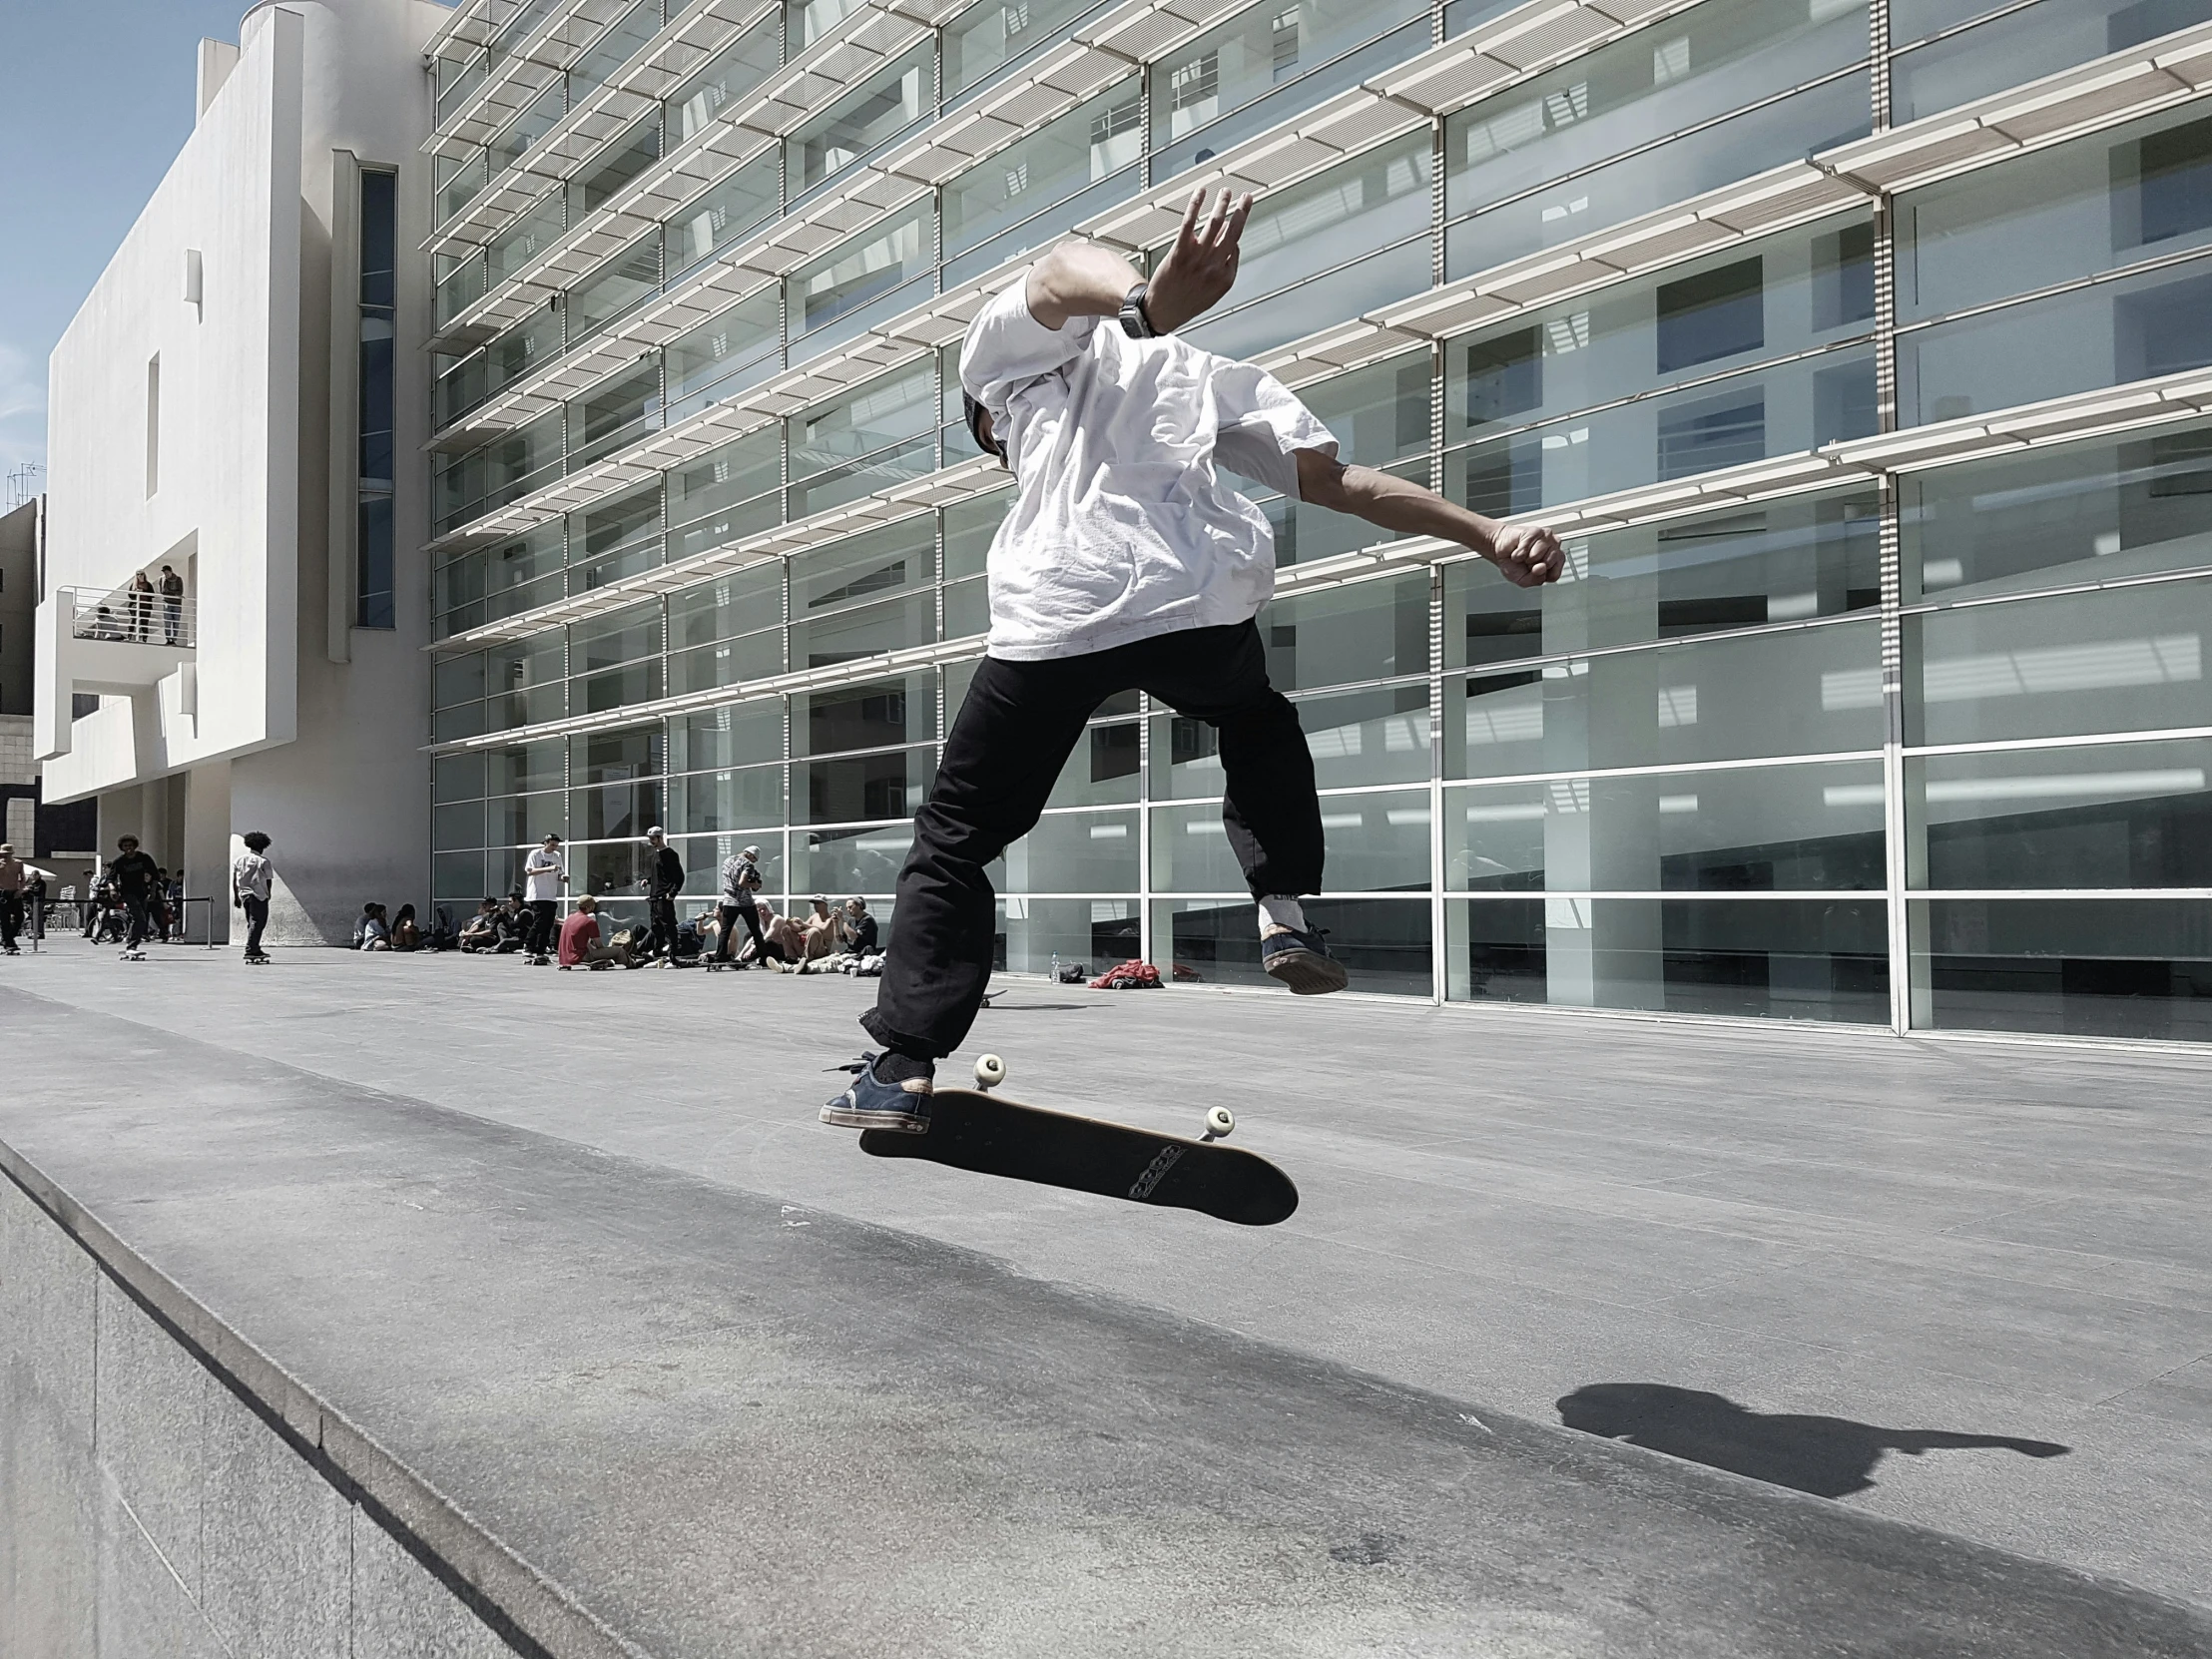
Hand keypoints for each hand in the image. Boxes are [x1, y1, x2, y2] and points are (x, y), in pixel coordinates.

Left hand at [1144, 188, 1253, 331]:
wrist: (1162, 313)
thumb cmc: (1187, 302)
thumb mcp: (1216, 291)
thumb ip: (1228, 267)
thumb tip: (1233, 244)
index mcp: (1224, 276)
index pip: (1235, 245)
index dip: (1237, 228)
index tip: (1241, 212)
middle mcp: (1213, 266)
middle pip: (1232, 231)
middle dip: (1241, 211)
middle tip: (1246, 196)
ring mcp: (1196, 259)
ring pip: (1214, 224)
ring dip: (1222, 204)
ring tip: (1226, 192)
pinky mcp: (1179, 252)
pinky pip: (1189, 224)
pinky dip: (1196, 206)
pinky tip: (1201, 193)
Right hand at [1488, 522, 1565, 588]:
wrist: (1499, 549)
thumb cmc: (1513, 563)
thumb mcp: (1523, 580)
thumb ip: (1536, 579)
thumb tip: (1542, 567)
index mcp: (1556, 561)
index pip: (1555, 574)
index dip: (1541, 575)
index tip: (1533, 571)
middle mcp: (1555, 547)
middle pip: (1548, 563)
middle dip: (1533, 565)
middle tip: (1527, 562)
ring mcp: (1546, 537)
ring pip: (1539, 554)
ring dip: (1526, 558)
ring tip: (1523, 554)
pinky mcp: (1535, 531)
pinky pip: (1527, 547)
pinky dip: (1518, 552)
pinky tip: (1518, 549)